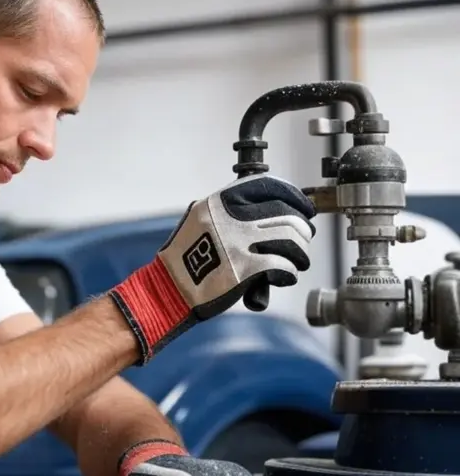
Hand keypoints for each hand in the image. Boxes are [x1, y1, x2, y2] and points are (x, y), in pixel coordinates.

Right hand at [109, 173, 314, 363]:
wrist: (169, 288)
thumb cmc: (186, 258)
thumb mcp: (201, 220)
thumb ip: (229, 212)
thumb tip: (269, 210)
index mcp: (220, 202)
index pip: (269, 187)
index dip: (294, 197)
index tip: (304, 209)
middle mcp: (230, 218)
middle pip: (285, 215)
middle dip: (302, 229)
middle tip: (305, 239)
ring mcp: (238, 243)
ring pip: (289, 239)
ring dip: (301, 252)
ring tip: (299, 260)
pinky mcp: (244, 269)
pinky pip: (281, 266)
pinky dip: (289, 273)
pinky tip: (286, 276)